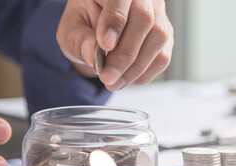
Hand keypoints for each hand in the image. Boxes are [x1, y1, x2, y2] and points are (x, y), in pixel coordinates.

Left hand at [57, 0, 173, 90]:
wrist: (100, 33)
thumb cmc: (84, 25)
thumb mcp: (70, 30)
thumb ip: (78, 39)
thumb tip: (92, 53)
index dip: (115, 21)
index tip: (104, 45)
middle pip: (144, 18)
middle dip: (125, 54)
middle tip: (107, 77)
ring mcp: (157, 13)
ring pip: (158, 38)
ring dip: (135, 67)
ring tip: (113, 82)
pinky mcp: (165, 33)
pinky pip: (163, 55)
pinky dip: (144, 73)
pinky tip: (126, 79)